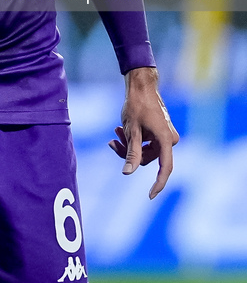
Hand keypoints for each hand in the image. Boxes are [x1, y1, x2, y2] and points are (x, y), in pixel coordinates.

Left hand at [108, 66, 178, 199]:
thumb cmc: (136, 105)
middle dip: (129, 153)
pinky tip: (121, 130)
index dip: (158, 184)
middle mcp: (170, 140)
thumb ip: (131, 153)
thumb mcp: (131, 130)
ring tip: (116, 132)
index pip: (165, 168)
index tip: (150, 196)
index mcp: (166, 140)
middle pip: (148, 158)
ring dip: (129, 146)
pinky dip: (134, 140)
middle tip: (112, 142)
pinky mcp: (161, 133)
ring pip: (145, 152)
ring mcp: (166, 137)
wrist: (141, 86)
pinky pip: (147, 144)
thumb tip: (127, 173)